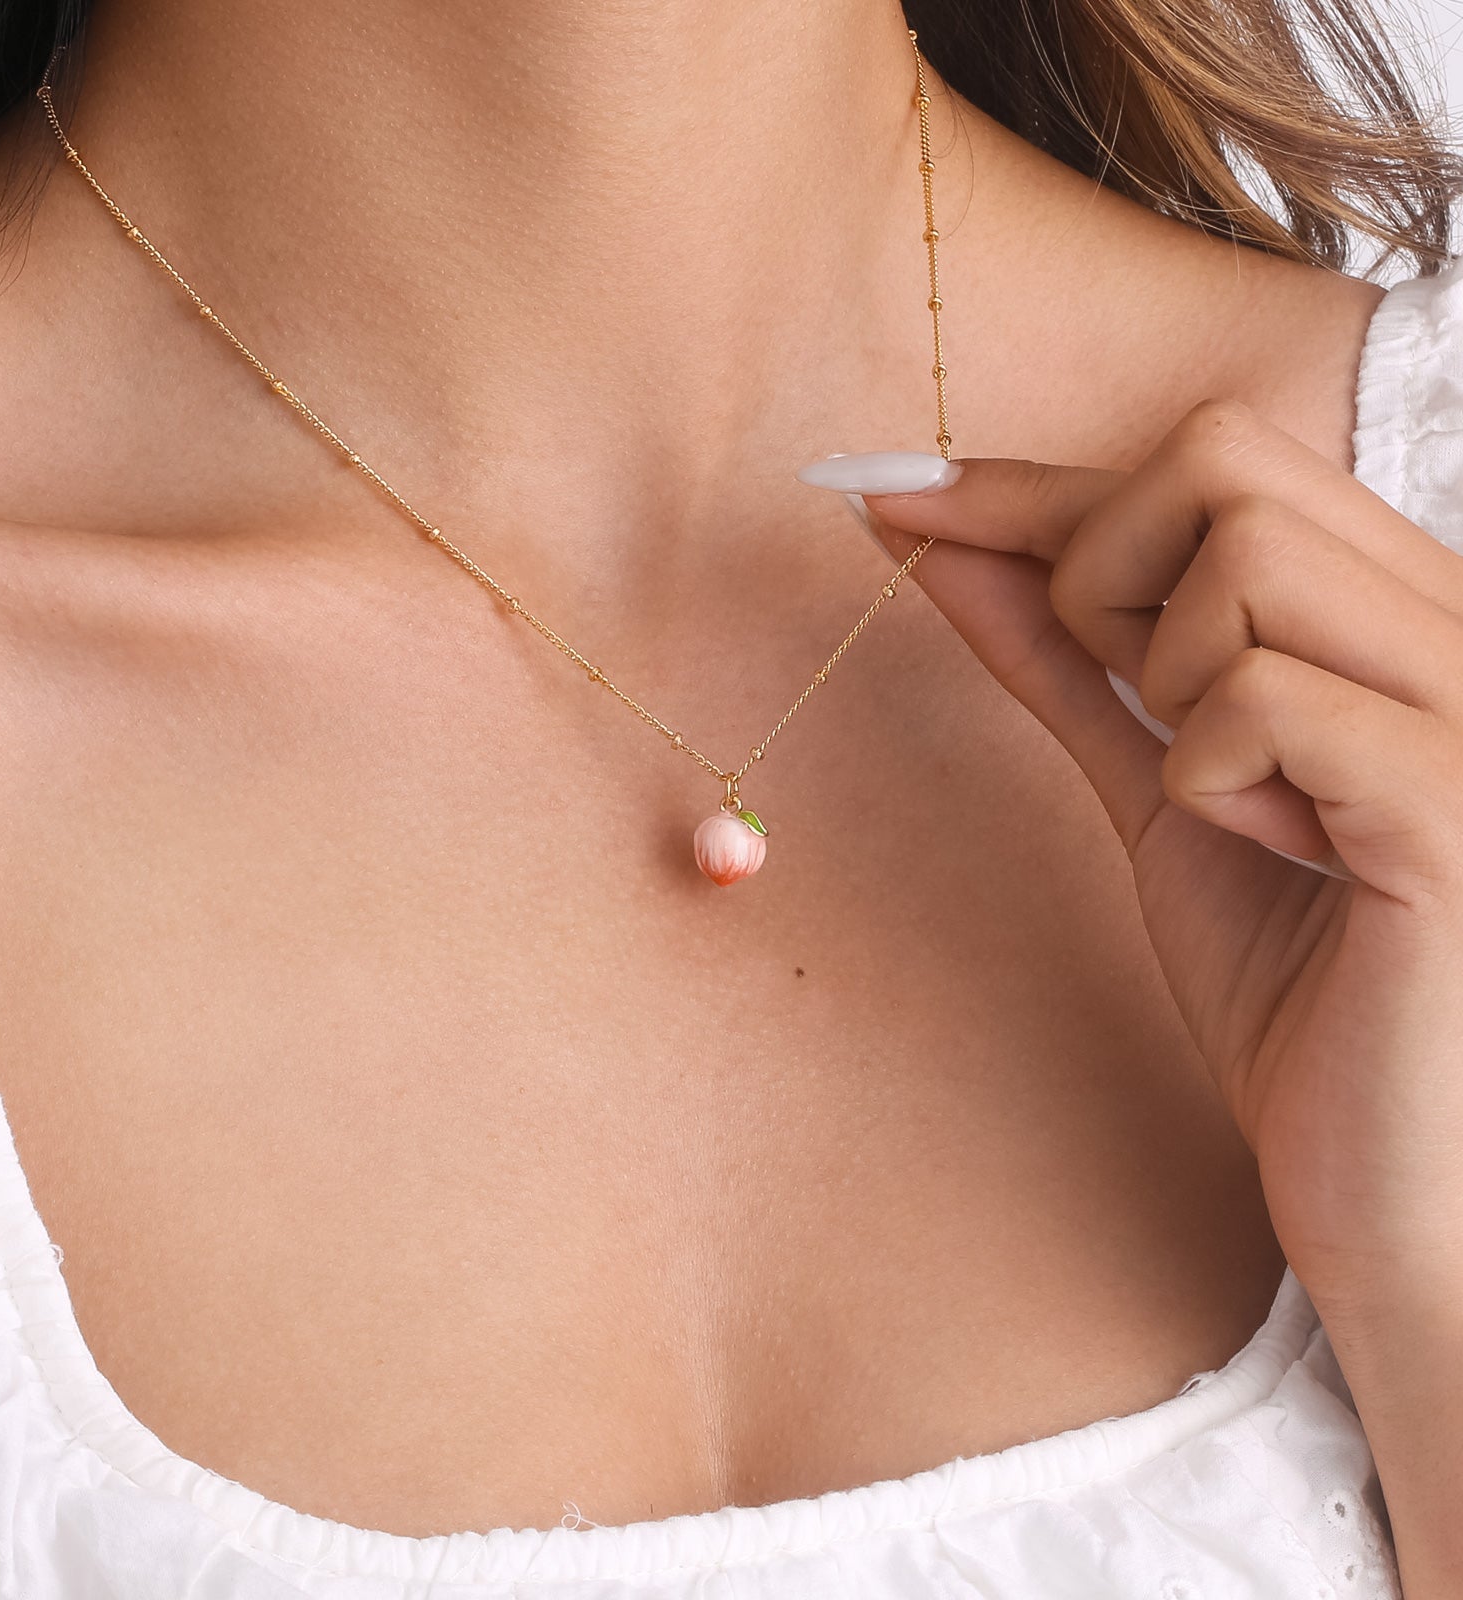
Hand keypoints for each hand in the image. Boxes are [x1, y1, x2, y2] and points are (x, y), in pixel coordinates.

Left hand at [803, 400, 1462, 1305]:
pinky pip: (1264, 696)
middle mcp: (1459, 626)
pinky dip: (1213, 773)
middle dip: (1102, 569)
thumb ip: (1068, 660)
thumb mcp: (1163, 791)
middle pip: (1221, 456)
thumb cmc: (1301, 988)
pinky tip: (1281, 852)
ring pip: (1245, 554)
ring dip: (1171, 681)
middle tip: (1135, 701)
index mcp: (1397, 612)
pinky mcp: (1455, 802)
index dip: (1029, 481)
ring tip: (1237, 799)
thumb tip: (944, 546)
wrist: (1402, 1182)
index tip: (890, 497)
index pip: (1205, 459)